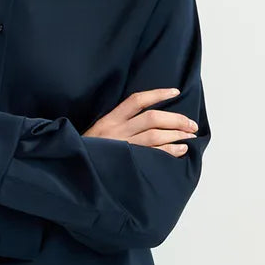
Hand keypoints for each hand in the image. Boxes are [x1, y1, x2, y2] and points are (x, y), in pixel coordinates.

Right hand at [83, 87, 197, 155]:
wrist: (73, 171)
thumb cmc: (88, 152)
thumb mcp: (99, 133)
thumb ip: (119, 125)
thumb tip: (149, 122)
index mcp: (109, 120)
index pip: (136, 100)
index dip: (158, 94)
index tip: (175, 92)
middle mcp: (116, 131)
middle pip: (152, 118)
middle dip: (176, 119)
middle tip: (191, 124)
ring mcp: (121, 147)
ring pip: (155, 136)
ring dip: (176, 134)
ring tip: (190, 136)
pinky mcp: (126, 162)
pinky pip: (153, 154)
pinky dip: (170, 151)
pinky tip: (181, 149)